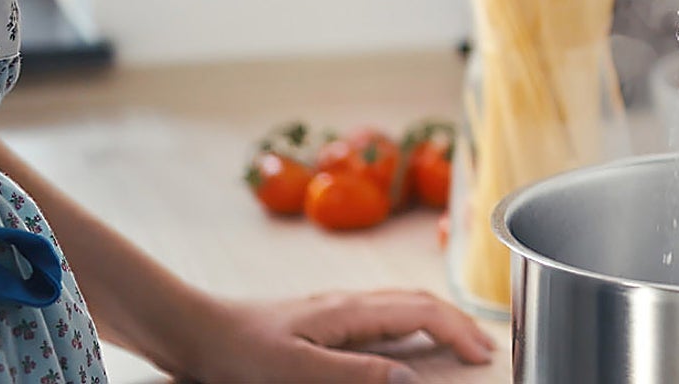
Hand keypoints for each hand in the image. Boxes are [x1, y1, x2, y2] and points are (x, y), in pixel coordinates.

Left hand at [184, 289, 494, 382]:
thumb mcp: (296, 371)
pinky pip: (382, 315)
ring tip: (457, 342)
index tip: (483, 355)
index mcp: (349, 310)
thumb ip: (354, 374)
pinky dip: (410, 325)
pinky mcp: (322, 320)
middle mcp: (348, 303)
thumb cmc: (238, 353)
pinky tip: (405, 342)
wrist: (195, 331)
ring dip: (437, 320)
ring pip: (402, 305)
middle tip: (483, 350)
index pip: (422, 311)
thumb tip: (410, 380)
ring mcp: (335, 308)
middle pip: (419, 302)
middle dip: (457, 322)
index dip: (458, 331)